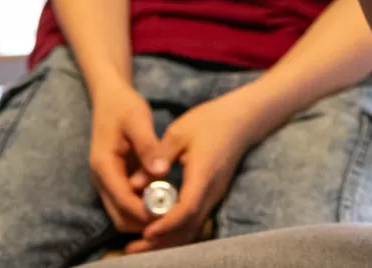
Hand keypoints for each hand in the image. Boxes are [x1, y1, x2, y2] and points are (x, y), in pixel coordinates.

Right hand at [87, 83, 167, 234]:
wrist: (109, 98)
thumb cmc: (123, 106)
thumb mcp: (138, 119)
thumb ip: (148, 146)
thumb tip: (161, 172)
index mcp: (104, 166)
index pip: (123, 202)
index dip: (146, 213)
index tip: (171, 214)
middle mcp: (100, 180)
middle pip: (121, 217)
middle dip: (145, 222)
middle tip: (174, 216)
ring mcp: (105, 183)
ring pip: (123, 216)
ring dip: (144, 218)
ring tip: (171, 209)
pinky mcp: (114, 182)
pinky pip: (126, 206)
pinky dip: (142, 210)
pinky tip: (163, 200)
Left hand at [123, 92, 258, 254]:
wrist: (240, 122)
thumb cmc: (208, 122)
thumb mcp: (178, 132)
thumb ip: (156, 156)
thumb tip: (133, 183)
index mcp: (203, 175)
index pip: (188, 208)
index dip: (167, 224)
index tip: (146, 232)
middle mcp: (211, 192)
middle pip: (188, 227)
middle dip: (161, 242)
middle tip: (132, 250)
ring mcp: (213, 197)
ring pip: (191, 229)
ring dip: (167, 241)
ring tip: (138, 248)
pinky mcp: (211, 198)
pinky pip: (193, 222)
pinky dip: (175, 232)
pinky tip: (156, 234)